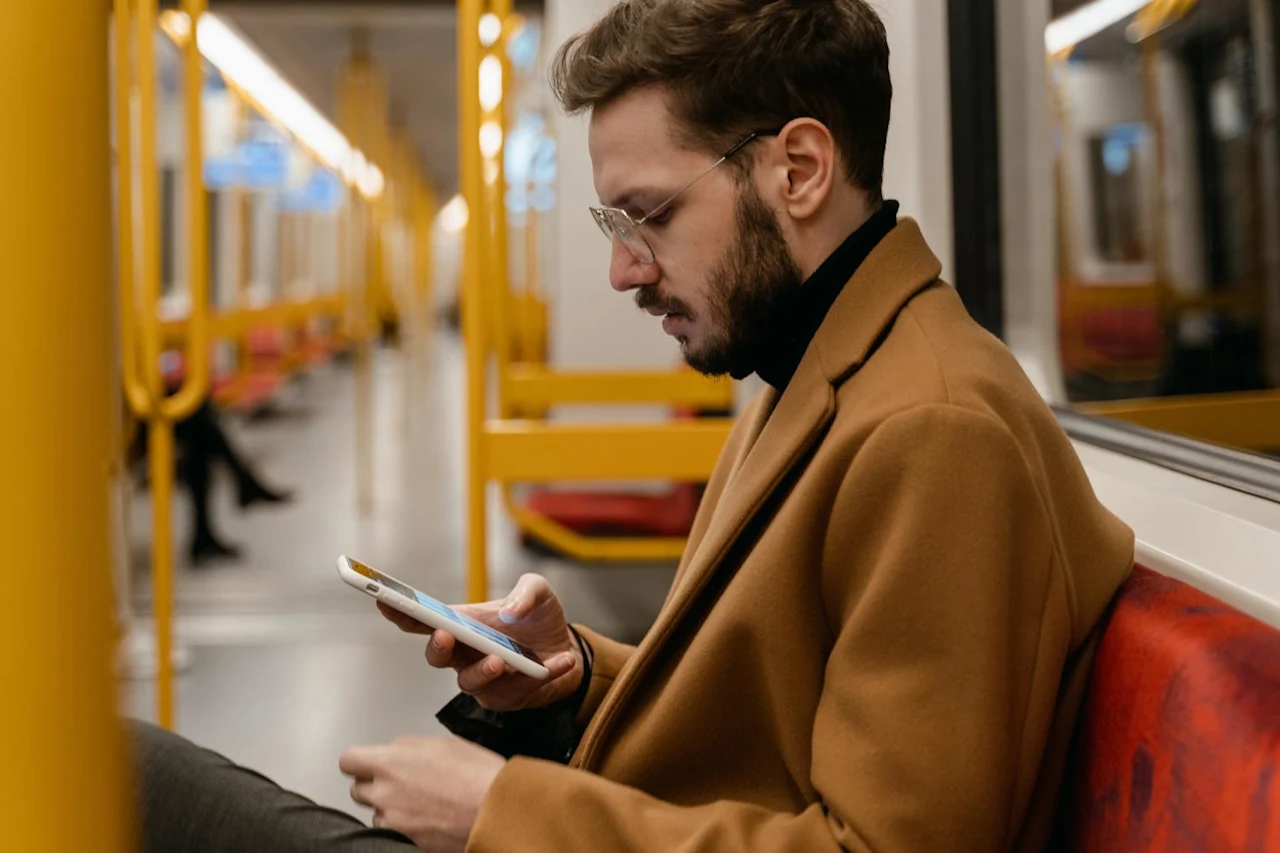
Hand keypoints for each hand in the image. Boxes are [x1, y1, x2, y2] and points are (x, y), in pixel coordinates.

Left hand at [340, 736, 503, 852]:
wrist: (495, 809)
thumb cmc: (476, 774)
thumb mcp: (442, 743)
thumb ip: (409, 747)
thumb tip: (398, 751)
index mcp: (390, 761)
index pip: (348, 760)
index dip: (359, 761)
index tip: (367, 763)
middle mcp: (384, 792)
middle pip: (357, 789)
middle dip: (374, 784)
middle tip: (398, 782)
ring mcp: (392, 820)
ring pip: (375, 813)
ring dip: (388, 808)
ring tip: (418, 803)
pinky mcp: (402, 840)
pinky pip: (391, 832)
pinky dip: (402, 827)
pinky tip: (425, 818)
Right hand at [378, 573, 583, 710]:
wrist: (572, 650)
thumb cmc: (541, 621)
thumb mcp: (539, 592)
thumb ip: (528, 591)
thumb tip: (512, 612)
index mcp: (464, 623)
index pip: (424, 619)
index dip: (400, 612)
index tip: (384, 599)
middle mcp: (466, 653)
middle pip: (436, 656)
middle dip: (437, 647)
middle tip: (446, 635)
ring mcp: (484, 679)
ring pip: (469, 682)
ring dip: (482, 670)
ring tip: (501, 660)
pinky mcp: (507, 698)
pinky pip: (516, 691)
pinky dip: (541, 674)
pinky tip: (562, 660)